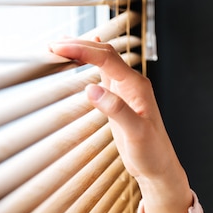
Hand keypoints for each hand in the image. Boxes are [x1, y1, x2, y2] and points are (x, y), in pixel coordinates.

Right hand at [49, 39, 192, 212]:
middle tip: (53, 45)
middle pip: (105, 55)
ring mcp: (125, 90)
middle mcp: (132, 84)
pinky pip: (104, 73)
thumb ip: (116, 110)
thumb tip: (92, 89)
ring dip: (83, 51)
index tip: (61, 48)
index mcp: (137, 86)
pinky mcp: (119, 99)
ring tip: (61, 46)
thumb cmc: (152, 152)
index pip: (107, 59)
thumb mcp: (135, 133)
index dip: (83, 50)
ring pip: (103, 62)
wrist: (158, 166)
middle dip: (80, 46)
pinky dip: (90, 62)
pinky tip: (84, 56)